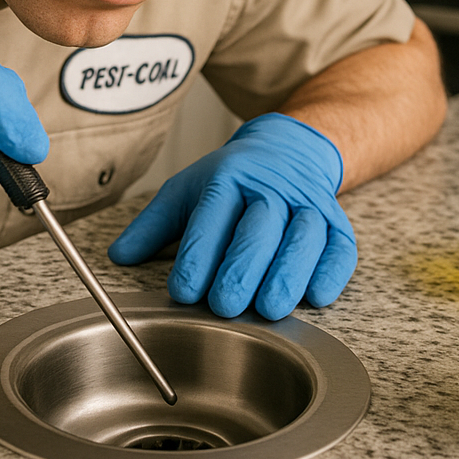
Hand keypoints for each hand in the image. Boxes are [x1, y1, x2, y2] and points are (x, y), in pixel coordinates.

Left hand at [108, 113, 354, 319]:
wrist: (289, 149)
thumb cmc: (233, 180)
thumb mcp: (187, 191)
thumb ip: (153, 227)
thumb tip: (117, 256)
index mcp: (229, 177)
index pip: (213, 215)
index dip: (199, 255)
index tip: (184, 291)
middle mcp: (271, 188)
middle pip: (260, 228)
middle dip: (242, 269)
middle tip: (225, 305)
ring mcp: (308, 205)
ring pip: (303, 238)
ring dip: (288, 274)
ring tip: (270, 308)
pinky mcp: (338, 224)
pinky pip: (341, 247)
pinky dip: (331, 271)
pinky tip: (316, 295)